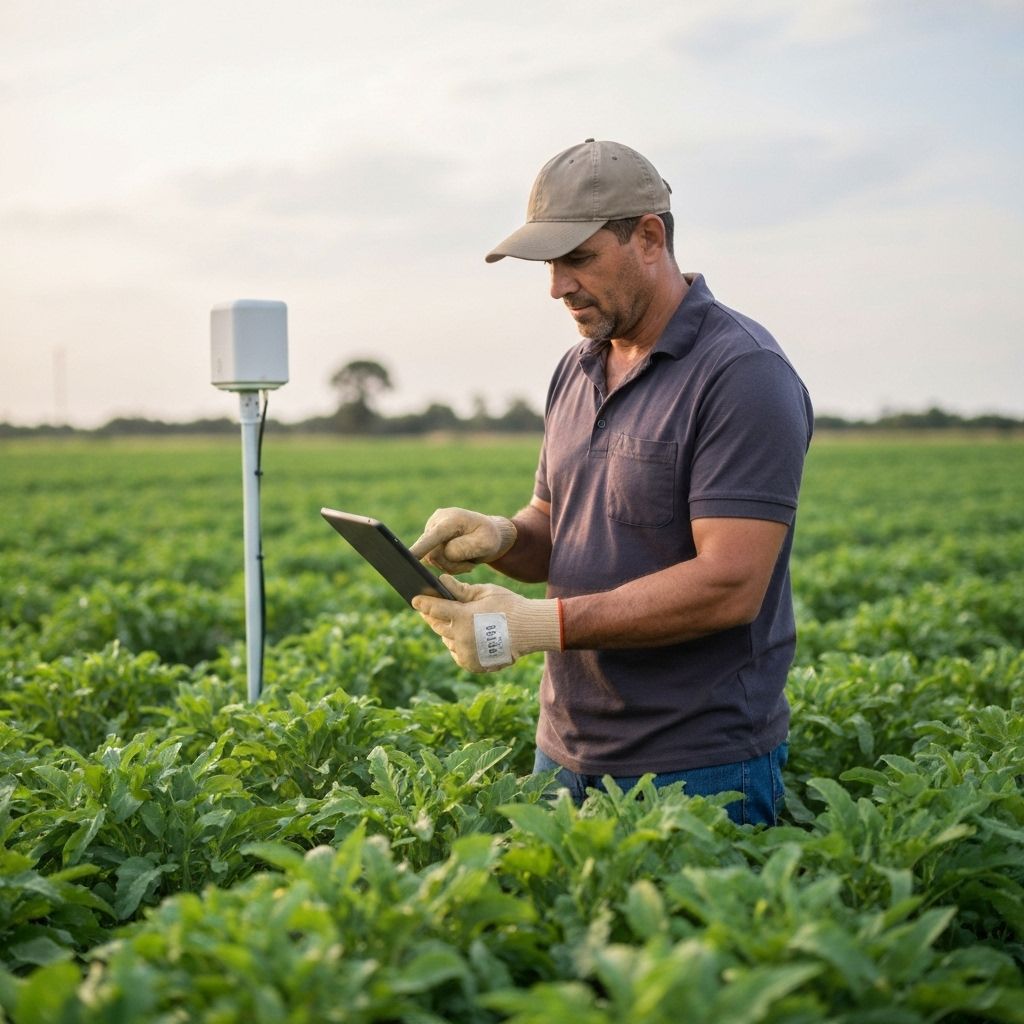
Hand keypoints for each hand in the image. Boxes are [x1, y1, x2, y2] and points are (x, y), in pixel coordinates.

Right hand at [410, 507, 516, 573]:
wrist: (489, 534)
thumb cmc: (489, 537)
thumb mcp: (486, 543)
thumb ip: (466, 547)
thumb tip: (443, 551)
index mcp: (451, 519)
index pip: (433, 536)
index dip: (421, 547)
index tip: (409, 557)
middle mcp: (437, 521)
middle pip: (433, 554)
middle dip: (452, 564)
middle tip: (470, 564)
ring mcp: (431, 529)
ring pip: (433, 559)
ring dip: (451, 565)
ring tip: (467, 559)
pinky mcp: (430, 539)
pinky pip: (433, 560)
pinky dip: (448, 564)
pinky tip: (460, 559)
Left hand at [412, 575, 561, 672]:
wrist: (530, 630)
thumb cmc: (508, 605)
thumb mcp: (485, 592)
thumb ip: (461, 589)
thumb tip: (440, 581)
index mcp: (462, 617)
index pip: (434, 608)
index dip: (422, 603)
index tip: (414, 599)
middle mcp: (461, 638)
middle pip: (436, 625)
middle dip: (432, 616)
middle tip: (429, 609)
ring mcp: (466, 653)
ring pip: (446, 639)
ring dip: (448, 631)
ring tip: (456, 622)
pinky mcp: (471, 664)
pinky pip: (456, 652)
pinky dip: (458, 644)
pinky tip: (467, 636)